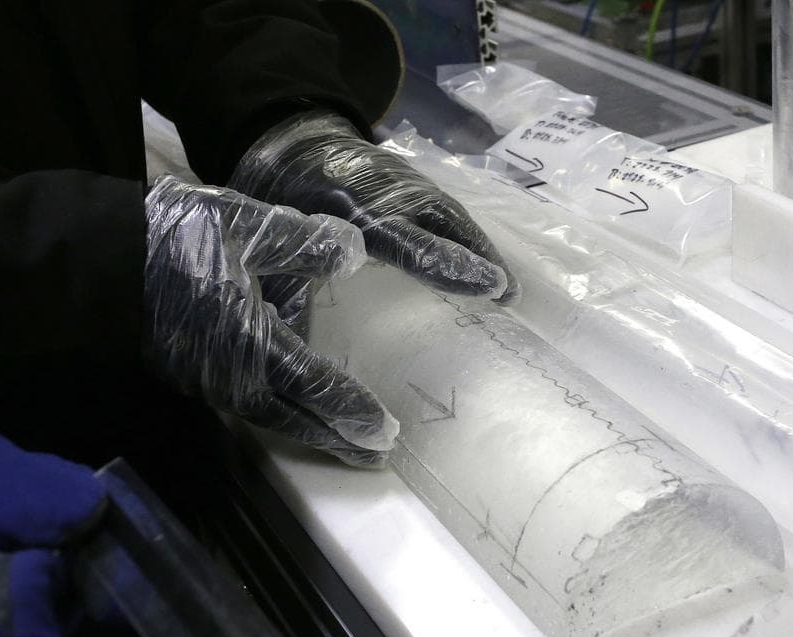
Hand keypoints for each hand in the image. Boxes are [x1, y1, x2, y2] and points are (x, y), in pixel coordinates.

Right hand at [143, 175, 397, 465]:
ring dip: (304, 427)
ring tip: (338, 436)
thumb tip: (355, 255)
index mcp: (253, 342)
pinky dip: (273, 407)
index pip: (315, 386)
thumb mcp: (248, 226)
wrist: (91, 256)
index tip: (383, 431)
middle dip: (334, 438)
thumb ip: (306, 243)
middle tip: (371, 457)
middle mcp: (230, 374)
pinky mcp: (182, 368)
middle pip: (292, 418)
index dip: (350, 410)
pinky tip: (285, 398)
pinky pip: (240, 400)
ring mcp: (202, 377)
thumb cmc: (174, 238)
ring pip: (265, 414)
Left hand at [229, 111, 519, 302]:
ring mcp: (410, 186)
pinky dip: (470, 240)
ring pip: (453, 219)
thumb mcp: (282, 238)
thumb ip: (290, 284)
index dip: (447, 264)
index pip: (410, 243)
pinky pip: (450, 216)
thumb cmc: (285, 200)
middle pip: (446, 228)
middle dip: (479, 260)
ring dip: (482, 251)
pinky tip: (484, 267)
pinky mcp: (417, 185)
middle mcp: (393, 198)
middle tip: (510, 296)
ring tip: (508, 290)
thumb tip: (288, 336)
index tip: (487, 286)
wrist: (296, 144)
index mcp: (357, 213)